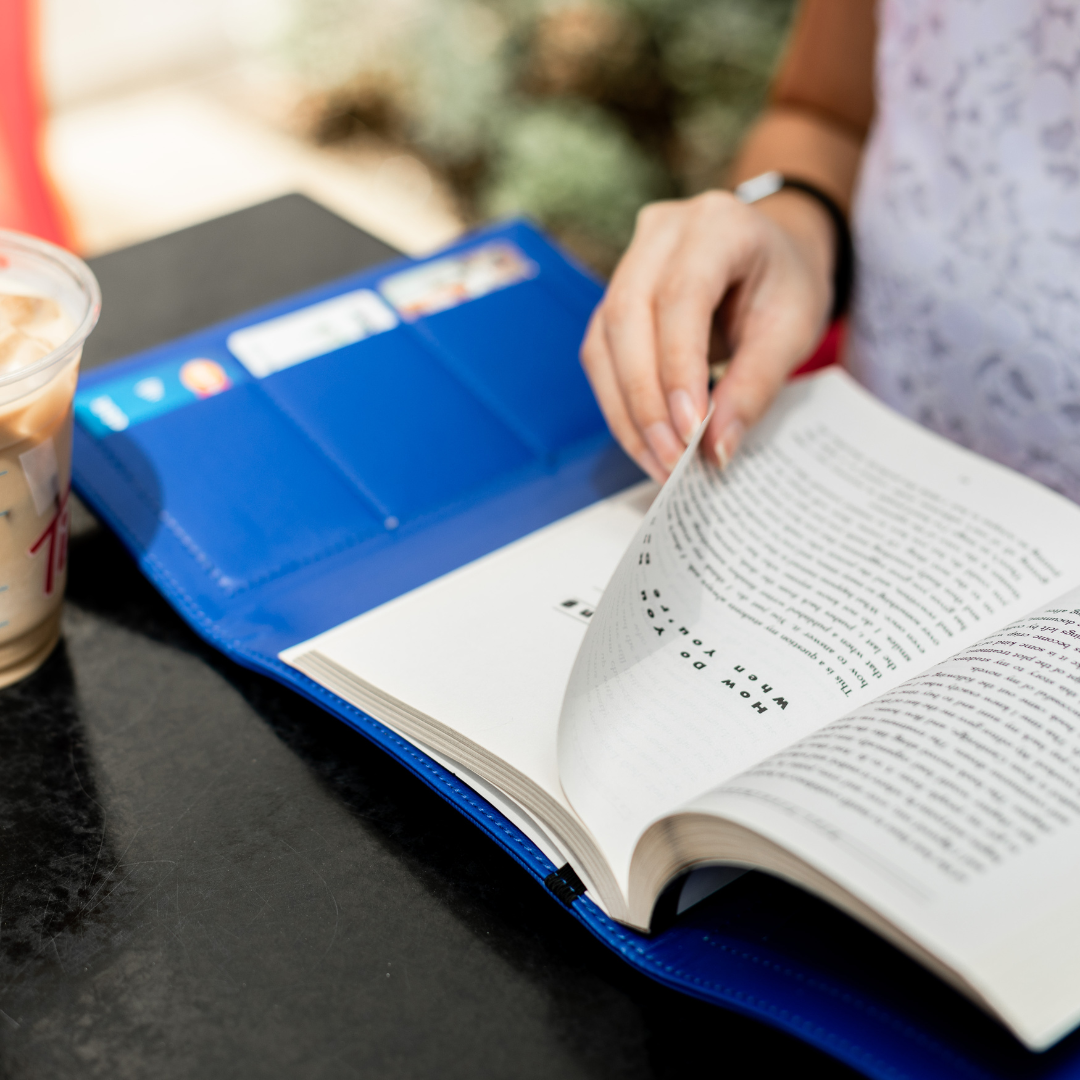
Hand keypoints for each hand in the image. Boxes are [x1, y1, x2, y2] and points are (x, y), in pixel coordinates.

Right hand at [580, 189, 833, 480]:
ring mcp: (628, 262)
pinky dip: (621, 406)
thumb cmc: (787, 284)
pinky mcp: (613, 299)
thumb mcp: (792, 331)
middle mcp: (661, 233)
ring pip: (604, 342)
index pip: (681, 298)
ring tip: (660, 463)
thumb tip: (714, 450)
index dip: (679, 369)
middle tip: (673, 462)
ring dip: (627, 412)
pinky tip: (646, 442)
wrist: (774, 252)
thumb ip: (753, 387)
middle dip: (646, 402)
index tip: (691, 433)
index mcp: (717, 224)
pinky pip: (601, 356)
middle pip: (627, 319)